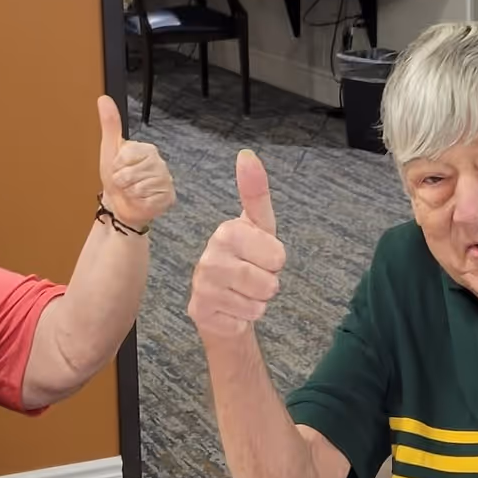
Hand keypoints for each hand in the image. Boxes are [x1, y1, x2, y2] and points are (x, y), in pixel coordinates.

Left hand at [96, 96, 175, 230]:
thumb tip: (104, 98)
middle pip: (132, 173)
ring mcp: (165, 180)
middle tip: (124, 183)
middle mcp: (159, 163)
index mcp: (147, 149)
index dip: (117, 166)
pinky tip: (140, 199)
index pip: (126, 156)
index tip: (119, 168)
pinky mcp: (168, 197)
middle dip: (122, 181)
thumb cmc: (116, 178)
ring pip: (140, 187)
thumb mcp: (109, 149)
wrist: (120, 206)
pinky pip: (149, 199)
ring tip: (131, 191)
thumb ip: (110, 124)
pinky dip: (139, 202)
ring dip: (129, 192)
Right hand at [188, 149, 284, 339]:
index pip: (278, 257)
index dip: (275, 261)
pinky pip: (241, 323)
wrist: (222, 300)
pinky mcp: (199, 312)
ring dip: (256, 304)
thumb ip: (256, 192)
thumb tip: (247, 154)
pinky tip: (230, 309)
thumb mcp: (258, 226)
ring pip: (257, 305)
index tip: (261, 256)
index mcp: (227, 231)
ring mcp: (202, 286)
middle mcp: (209, 256)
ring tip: (242, 293)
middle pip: (269, 284)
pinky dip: (241, 320)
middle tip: (252, 278)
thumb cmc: (246, 258)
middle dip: (268, 285)